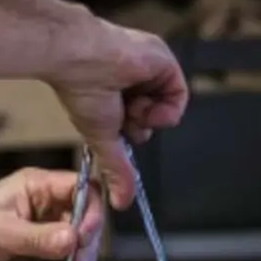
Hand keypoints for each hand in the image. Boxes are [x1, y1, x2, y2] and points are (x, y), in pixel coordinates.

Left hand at [0, 168, 104, 260]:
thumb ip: (37, 236)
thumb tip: (74, 238)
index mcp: (36, 187)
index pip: (81, 189)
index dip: (91, 211)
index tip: (84, 236)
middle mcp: (45, 207)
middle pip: (86, 221)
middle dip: (85, 247)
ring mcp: (43, 232)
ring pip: (78, 246)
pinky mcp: (38, 256)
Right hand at [52, 18, 187, 209]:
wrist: (81, 57)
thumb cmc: (81, 91)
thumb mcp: (102, 138)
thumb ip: (117, 169)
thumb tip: (122, 203)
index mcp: (114, 91)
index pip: (136, 121)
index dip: (131, 131)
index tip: (118, 132)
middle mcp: (133, 79)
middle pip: (153, 116)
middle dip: (139, 124)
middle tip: (121, 118)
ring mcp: (149, 69)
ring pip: (166, 107)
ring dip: (148, 116)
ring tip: (128, 106)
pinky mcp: (164, 60)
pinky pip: (179, 95)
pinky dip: (164, 108)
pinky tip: (144, 103)